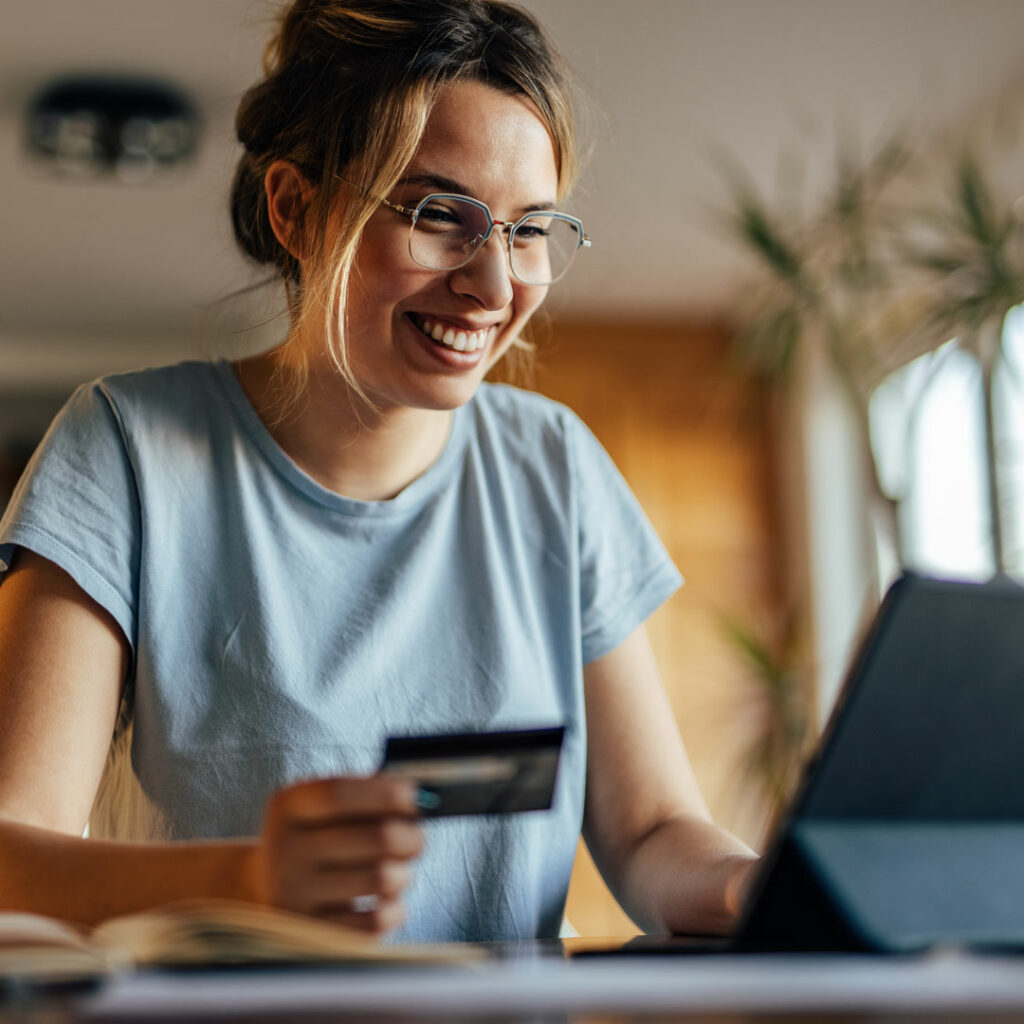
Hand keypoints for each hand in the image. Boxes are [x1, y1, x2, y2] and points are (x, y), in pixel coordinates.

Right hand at [257, 774, 423, 934]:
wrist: (263, 893)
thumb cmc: (311, 841)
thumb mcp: (318, 809)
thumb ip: (361, 797)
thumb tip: (415, 798)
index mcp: (288, 807)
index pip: (339, 794)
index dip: (385, 793)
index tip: (412, 796)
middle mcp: (285, 850)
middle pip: (377, 837)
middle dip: (411, 837)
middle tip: (416, 840)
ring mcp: (294, 896)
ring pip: (382, 878)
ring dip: (404, 873)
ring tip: (399, 871)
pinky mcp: (311, 935)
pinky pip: (374, 922)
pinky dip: (394, 910)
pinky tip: (388, 902)